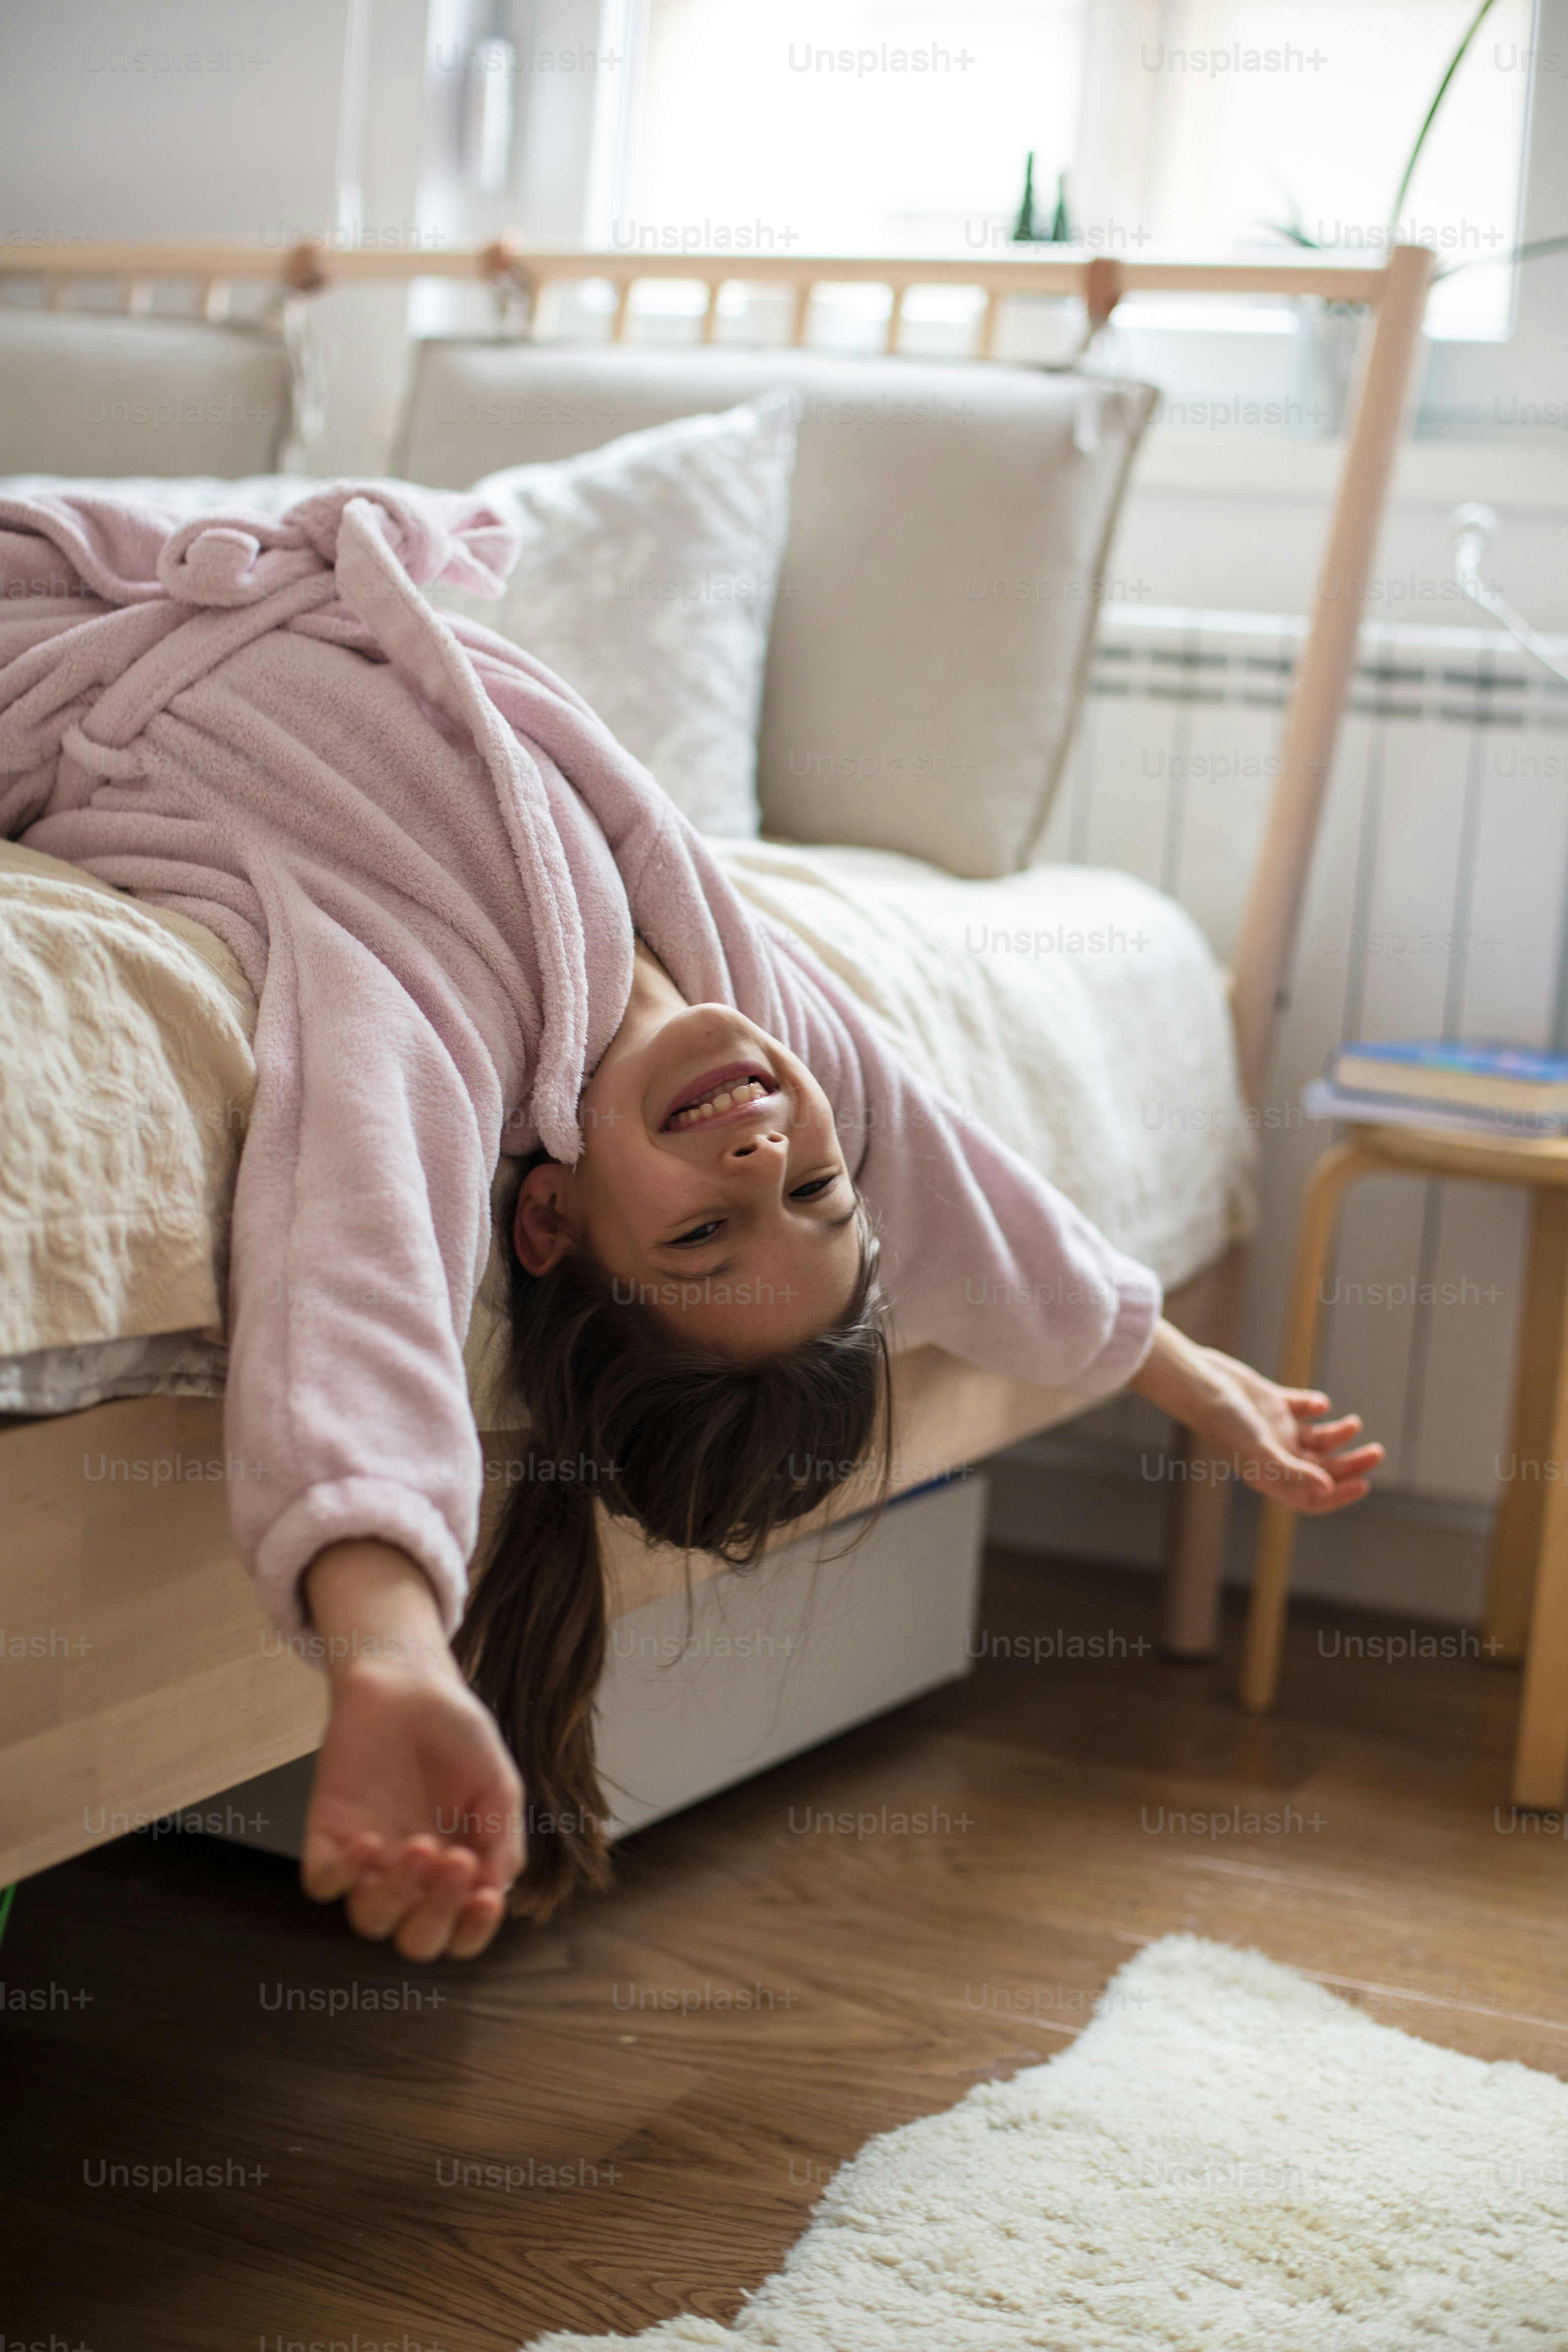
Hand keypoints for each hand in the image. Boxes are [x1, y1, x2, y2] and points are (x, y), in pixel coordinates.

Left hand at [298, 1541, 523, 1961]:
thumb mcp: (498, 1785)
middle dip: (436, 1912)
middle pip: (415, 1939)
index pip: (460, 1933)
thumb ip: (502, 1841)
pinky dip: (344, 1875)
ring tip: (416, 1844)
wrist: (409, 1684)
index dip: (472, 1931)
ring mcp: (369, 1860)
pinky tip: (368, 1839)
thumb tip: (495, 1894)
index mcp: (457, 1873)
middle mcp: (411, 1878)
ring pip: (370, 1919)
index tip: (486, 1898)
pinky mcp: (328, 1836)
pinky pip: (324, 1882)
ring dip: (395, 1894)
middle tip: (453, 1859)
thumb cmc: (458, 1734)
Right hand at [1130, 1319, 1383, 1513]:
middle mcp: (1274, 1454)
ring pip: (1315, 1440)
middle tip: (1376, 1452)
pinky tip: (1319, 1403)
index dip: (1338, 1495)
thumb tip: (1327, 1488)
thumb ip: (1293, 1471)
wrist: (1200, 1382)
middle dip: (1349, 1463)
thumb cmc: (1225, 1421)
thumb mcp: (1260, 1451)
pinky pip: (1300, 1408)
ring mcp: (1273, 1429)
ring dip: (1338, 1434)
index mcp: (1269, 1474)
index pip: (1310, 1495)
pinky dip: (1314, 1406)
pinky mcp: (1270, 1403)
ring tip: (1354, 1424)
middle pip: (1320, 1467)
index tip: (1364, 1484)